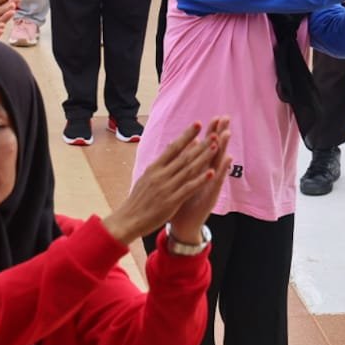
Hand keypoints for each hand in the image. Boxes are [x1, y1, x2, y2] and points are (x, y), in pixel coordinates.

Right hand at [102, 122, 227, 245]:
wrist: (128, 220)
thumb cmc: (139, 199)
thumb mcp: (147, 177)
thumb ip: (160, 163)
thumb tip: (171, 145)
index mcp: (154, 168)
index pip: (173, 148)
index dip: (186, 135)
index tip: (198, 124)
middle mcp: (161, 175)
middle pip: (184, 157)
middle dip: (200, 145)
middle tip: (213, 133)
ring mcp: (167, 188)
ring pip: (189, 170)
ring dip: (203, 158)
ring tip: (216, 147)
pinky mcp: (172, 201)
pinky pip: (189, 188)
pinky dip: (201, 180)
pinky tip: (212, 173)